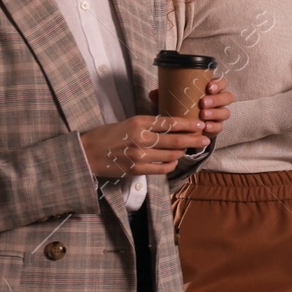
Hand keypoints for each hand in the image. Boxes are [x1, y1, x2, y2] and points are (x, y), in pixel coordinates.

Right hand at [81, 115, 207, 177]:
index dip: (188, 124)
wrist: (86, 153)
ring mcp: (139, 155)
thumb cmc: (106, 135)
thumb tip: (170, 126)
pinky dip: (171, 164)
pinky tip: (174, 160)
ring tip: (187, 149)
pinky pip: (162, 168)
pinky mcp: (136, 169)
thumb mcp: (128, 122)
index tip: (199, 124)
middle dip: (193, 139)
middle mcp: (141, 138)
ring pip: (171, 154)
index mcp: (139, 122)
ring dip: (182, 152)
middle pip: (175, 139)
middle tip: (205, 139)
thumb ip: (148, 124)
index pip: (170, 122)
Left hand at [147, 77, 233, 138]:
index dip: (218, 84)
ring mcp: (219, 115)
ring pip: (225, 112)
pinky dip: (213, 126)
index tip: (208, 87)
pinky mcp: (217, 127)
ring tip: (203, 115)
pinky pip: (220, 127)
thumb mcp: (176, 99)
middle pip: (227, 97)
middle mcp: (219, 101)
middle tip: (203, 102)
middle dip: (216, 99)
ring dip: (215, 113)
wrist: (186, 126)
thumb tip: (153, 93)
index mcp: (212, 90)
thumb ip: (167, 95)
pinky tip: (205, 126)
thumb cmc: (183, 106)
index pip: (222, 83)